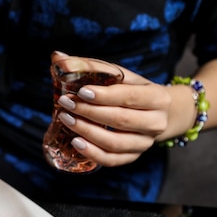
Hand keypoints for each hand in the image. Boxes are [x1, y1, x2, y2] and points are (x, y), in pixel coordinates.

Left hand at [51, 52, 171, 166]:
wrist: (160, 113)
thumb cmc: (133, 91)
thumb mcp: (121, 76)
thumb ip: (91, 66)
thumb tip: (57, 57)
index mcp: (157, 97)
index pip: (129, 97)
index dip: (104, 95)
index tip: (81, 91)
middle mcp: (155, 122)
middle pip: (120, 120)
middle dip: (89, 112)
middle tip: (65, 104)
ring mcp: (145, 143)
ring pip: (115, 143)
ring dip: (87, 132)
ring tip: (66, 120)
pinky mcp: (134, 156)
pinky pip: (112, 160)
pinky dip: (93, 153)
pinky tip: (76, 142)